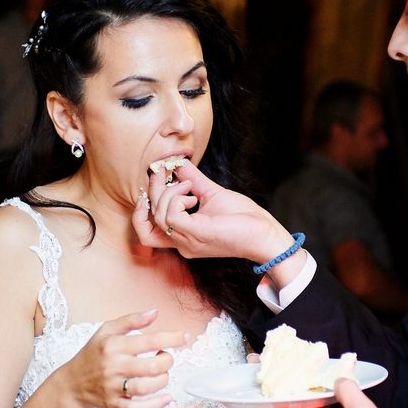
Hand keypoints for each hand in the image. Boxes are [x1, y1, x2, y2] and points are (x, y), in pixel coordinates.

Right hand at [61, 309, 189, 407]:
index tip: (184, 337)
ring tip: (162, 374)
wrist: (72, 383)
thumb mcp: (106, 331)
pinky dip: (156, 405)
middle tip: (166, 358)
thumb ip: (131, 320)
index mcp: (114, 345)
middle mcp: (114, 367)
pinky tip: (167, 398)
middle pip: (152, 366)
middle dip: (167, 361)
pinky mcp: (115, 405)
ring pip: (148, 387)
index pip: (150, 341)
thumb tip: (155, 312)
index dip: (172, 338)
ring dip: (163, 380)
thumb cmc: (93, 354)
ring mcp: (114, 388)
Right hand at [132, 159, 295, 264]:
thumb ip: (192, 180)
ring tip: (189, 186)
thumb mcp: (211, 194)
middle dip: (153, 190)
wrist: (264, 233)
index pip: (146, 231)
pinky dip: (177, 198)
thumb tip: (177, 163)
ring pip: (158, 215)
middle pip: (147, 221)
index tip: (157, 181)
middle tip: (165, 172)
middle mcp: (181, 244)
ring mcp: (187, 241)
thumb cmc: (243, 218)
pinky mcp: (196, 234)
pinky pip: (171, 215)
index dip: (143, 207)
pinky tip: (193, 195)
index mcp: (182, 237)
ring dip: (168, 192)